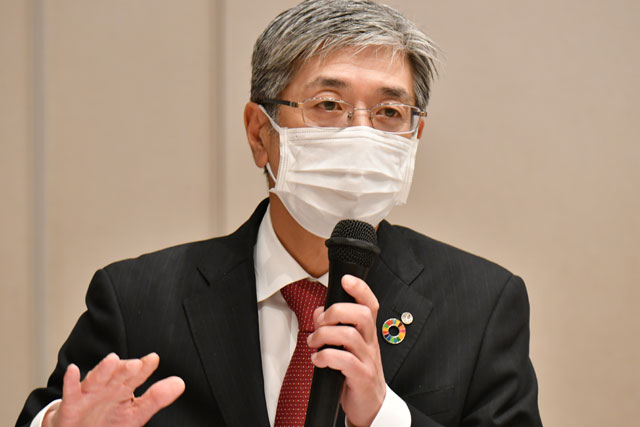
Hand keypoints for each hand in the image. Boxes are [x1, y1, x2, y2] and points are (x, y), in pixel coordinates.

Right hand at [43, 353, 184, 426]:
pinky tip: (73, 370)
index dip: (145, 368)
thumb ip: (156, 398)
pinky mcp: (71, 404)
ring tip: (112, 360)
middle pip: (118, 376)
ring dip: (103, 370)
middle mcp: (108, 387)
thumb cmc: (108, 421)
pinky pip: (71, 392)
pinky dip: (71, 381)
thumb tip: (180, 383)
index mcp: (124, 388)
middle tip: (136, 364)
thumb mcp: (136, 413)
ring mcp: (89, 394)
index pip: (137, 376)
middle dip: (125, 370)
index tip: (153, 360)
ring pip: (96, 379)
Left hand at [308, 274, 385, 426]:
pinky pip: (345, 361)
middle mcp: (370, 342)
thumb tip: (319, 312)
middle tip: (320, 323)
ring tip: (313, 343)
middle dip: (336, 312)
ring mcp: (368, 359)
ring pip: (350, 336)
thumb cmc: (355, 372)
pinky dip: (326, 357)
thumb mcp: (346, 347)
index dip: (360, 289)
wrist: (370, 405)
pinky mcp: (361, 376)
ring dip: (324, 335)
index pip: (370, 304)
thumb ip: (334, 327)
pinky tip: (318, 360)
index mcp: (367, 332)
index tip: (345, 279)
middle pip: (361, 315)